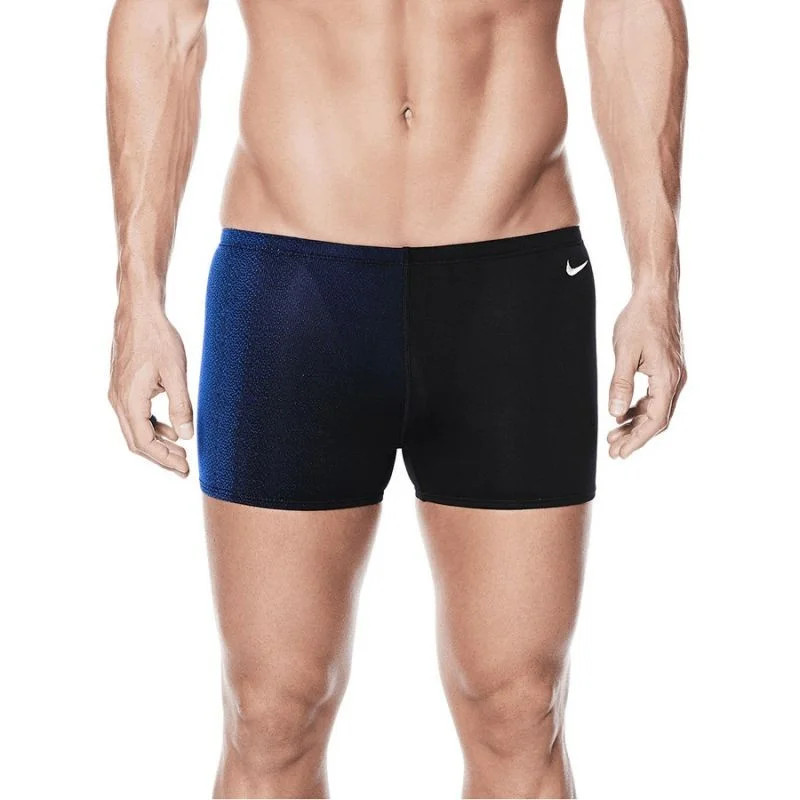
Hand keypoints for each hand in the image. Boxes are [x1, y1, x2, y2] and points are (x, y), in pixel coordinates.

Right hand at [108, 305, 192, 475]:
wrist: (139, 312)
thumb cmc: (158, 338)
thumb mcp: (176, 373)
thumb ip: (181, 406)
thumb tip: (186, 436)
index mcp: (129, 400)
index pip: (144, 442)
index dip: (164, 459)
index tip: (185, 469)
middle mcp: (118, 400)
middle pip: (136, 442)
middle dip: (161, 457)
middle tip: (184, 468)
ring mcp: (118, 394)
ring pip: (135, 430)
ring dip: (157, 443)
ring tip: (180, 453)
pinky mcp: (123, 387)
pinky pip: (135, 416)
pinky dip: (152, 427)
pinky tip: (170, 430)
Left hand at [607, 288, 685, 457]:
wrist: (655, 295)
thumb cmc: (640, 319)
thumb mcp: (624, 353)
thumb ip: (620, 385)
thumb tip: (615, 414)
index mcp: (667, 379)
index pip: (654, 421)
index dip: (637, 440)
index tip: (620, 454)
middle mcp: (676, 380)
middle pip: (657, 420)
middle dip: (635, 437)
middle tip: (613, 451)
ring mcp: (674, 375)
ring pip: (657, 409)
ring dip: (636, 424)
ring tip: (614, 436)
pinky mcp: (668, 369)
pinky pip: (656, 397)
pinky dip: (640, 409)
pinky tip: (624, 415)